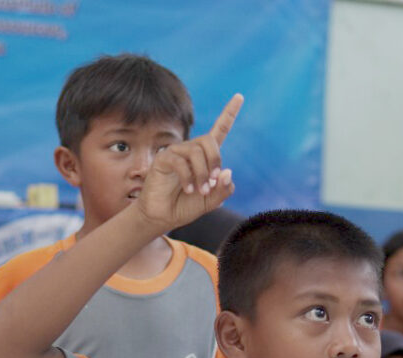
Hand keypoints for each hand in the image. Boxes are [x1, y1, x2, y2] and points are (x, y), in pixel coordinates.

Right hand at [135, 94, 242, 230]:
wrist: (163, 216)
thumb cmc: (185, 206)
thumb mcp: (211, 201)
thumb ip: (223, 189)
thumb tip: (228, 171)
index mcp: (205, 157)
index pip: (219, 130)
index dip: (229, 114)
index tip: (239, 96)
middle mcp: (191, 151)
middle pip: (209, 141)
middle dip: (215, 161)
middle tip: (213, 182)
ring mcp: (176, 153)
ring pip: (196, 152)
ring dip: (202, 174)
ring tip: (200, 190)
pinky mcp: (162, 159)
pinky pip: (179, 161)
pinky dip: (187, 177)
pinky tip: (188, 189)